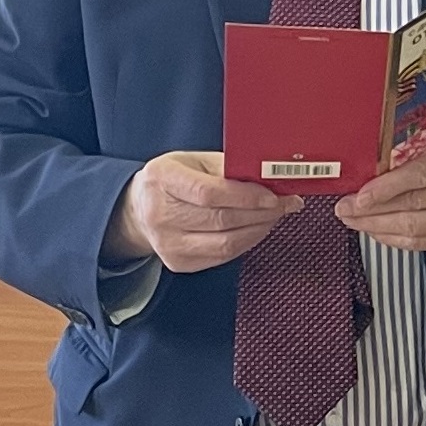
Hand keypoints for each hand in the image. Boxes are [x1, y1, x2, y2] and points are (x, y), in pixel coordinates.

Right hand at [106, 151, 289, 272]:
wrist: (141, 209)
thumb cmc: (173, 180)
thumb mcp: (194, 162)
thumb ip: (229, 168)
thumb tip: (272, 180)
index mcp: (162, 178)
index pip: (208, 193)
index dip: (246, 197)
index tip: (273, 196)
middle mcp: (160, 213)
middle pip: (221, 220)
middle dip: (261, 213)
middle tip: (285, 204)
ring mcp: (167, 243)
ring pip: (226, 243)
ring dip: (259, 229)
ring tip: (274, 216)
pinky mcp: (179, 263)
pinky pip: (224, 256)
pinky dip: (247, 242)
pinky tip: (257, 229)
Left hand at [337, 136, 425, 253]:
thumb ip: (418, 156)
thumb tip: (373, 171)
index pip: (420, 177)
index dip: (385, 188)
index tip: (359, 195)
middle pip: (413, 207)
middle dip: (371, 211)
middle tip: (345, 208)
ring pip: (414, 231)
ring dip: (377, 227)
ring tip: (354, 221)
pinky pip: (421, 245)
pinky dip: (393, 239)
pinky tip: (375, 231)